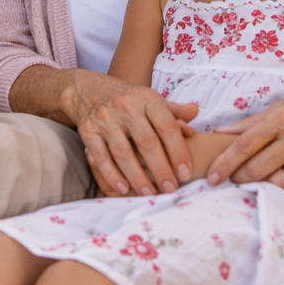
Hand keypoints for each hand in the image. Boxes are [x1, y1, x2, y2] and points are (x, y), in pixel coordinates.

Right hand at [62, 72, 198, 195]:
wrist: (90, 91)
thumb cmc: (130, 102)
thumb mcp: (152, 101)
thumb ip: (175, 111)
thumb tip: (195, 113)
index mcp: (146, 98)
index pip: (166, 125)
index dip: (178, 151)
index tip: (185, 173)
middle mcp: (125, 107)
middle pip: (146, 141)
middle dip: (160, 168)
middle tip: (170, 189)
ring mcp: (105, 119)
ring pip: (123, 152)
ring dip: (137, 176)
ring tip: (150, 193)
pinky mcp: (88, 131)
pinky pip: (100, 157)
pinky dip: (111, 174)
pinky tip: (123, 188)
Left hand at [205, 76, 283, 198]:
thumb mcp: (282, 106)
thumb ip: (250, 123)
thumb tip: (220, 132)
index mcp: (281, 119)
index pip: (244, 145)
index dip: (224, 163)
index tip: (212, 176)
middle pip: (257, 168)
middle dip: (238, 178)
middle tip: (230, 180)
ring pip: (276, 184)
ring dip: (258, 187)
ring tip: (249, 185)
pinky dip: (283, 195)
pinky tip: (274, 191)